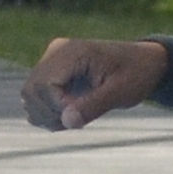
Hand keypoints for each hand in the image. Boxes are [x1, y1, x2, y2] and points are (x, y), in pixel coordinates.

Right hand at [26, 37, 166, 131]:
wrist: (143, 63)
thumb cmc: (136, 75)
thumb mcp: (120, 92)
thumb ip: (93, 106)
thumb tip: (67, 121)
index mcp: (72, 52)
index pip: (44, 86)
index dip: (58, 108)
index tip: (81, 114)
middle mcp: (56, 52)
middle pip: (31, 91)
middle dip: (51, 113)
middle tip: (79, 119)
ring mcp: (51, 61)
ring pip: (29, 97)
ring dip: (47, 115)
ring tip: (77, 115)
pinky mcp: (51, 72)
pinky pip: (35, 98)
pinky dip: (48, 112)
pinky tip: (71, 113)